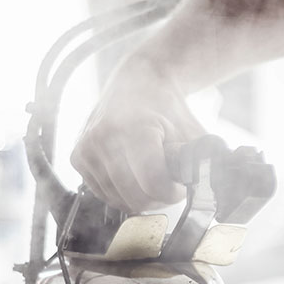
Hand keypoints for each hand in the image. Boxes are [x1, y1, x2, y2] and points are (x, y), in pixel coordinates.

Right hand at [70, 55, 205, 212]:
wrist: (139, 83)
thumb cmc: (169, 111)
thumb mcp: (192, 135)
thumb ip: (197, 165)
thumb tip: (205, 191)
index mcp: (134, 129)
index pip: (154, 183)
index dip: (173, 192)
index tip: (180, 184)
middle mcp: (104, 138)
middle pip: (135, 197)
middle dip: (158, 198)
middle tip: (169, 183)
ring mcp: (86, 149)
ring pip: (119, 200)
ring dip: (140, 197)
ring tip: (151, 174)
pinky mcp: (77, 158)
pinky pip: (104, 194)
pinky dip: (123, 192)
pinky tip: (133, 174)